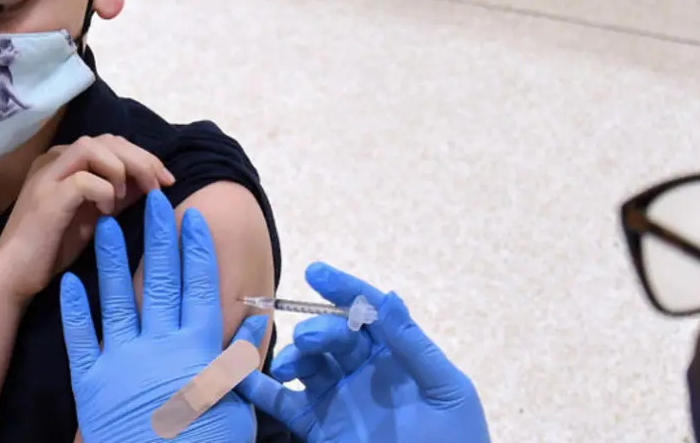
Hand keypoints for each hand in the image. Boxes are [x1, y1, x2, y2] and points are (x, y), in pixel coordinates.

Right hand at [0, 135, 173, 300]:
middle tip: (162, 184)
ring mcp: (47, 176)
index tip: (167, 179)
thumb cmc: (54, 247)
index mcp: (64, 161)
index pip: (111, 142)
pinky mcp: (46, 197)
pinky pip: (85, 179)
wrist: (14, 275)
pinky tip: (106, 213)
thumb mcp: (96, 214)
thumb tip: (152, 180)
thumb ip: (119, 193)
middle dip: (142, 159)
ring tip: (129, 196)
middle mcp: (53, 160)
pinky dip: (105, 192)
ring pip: (94, 148)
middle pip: (107, 140)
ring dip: (123, 169)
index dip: (143, 156)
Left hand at [61, 190, 265, 442]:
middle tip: (154, 200)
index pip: (199, 287)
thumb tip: (256, 320)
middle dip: (158, 238)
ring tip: (106, 225)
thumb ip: (241, 359)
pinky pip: (81, 338)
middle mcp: (161, 346)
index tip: (193, 218)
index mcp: (197, 349)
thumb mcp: (237, 406)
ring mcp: (123, 361)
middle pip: (161, 281)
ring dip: (113, 260)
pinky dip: (75, 309)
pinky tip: (71, 281)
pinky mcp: (92, 383)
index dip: (196, 250)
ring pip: (118, 298)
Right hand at [233, 263, 490, 442]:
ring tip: (288, 368)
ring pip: (307, 365)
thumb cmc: (457, 440)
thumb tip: (389, 298)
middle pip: (333, 335)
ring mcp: (340, 398)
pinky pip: (285, 405)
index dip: (344, 289)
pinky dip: (261, 391)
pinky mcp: (320, 427)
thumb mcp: (445, 390)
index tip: (316, 273)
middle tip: (309, 340)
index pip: (368, 312)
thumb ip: (413, 346)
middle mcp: (365, 371)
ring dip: (293, 357)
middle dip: (318, 329)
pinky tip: (242, 378)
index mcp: (398, 354)